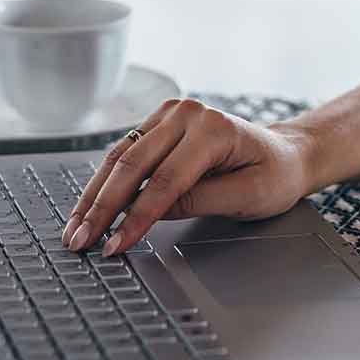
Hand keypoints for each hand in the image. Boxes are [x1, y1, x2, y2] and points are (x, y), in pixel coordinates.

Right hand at [62, 99, 315, 253]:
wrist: (285, 154)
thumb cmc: (274, 175)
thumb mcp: (249, 196)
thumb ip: (200, 201)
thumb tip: (150, 212)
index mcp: (213, 129)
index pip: (165, 180)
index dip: (136, 217)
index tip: (114, 245)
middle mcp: (187, 114)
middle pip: (132, 165)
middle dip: (102, 208)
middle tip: (79, 241)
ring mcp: (170, 115)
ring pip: (120, 157)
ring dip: (94, 195)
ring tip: (74, 228)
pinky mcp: (158, 124)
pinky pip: (124, 153)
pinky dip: (104, 182)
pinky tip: (88, 207)